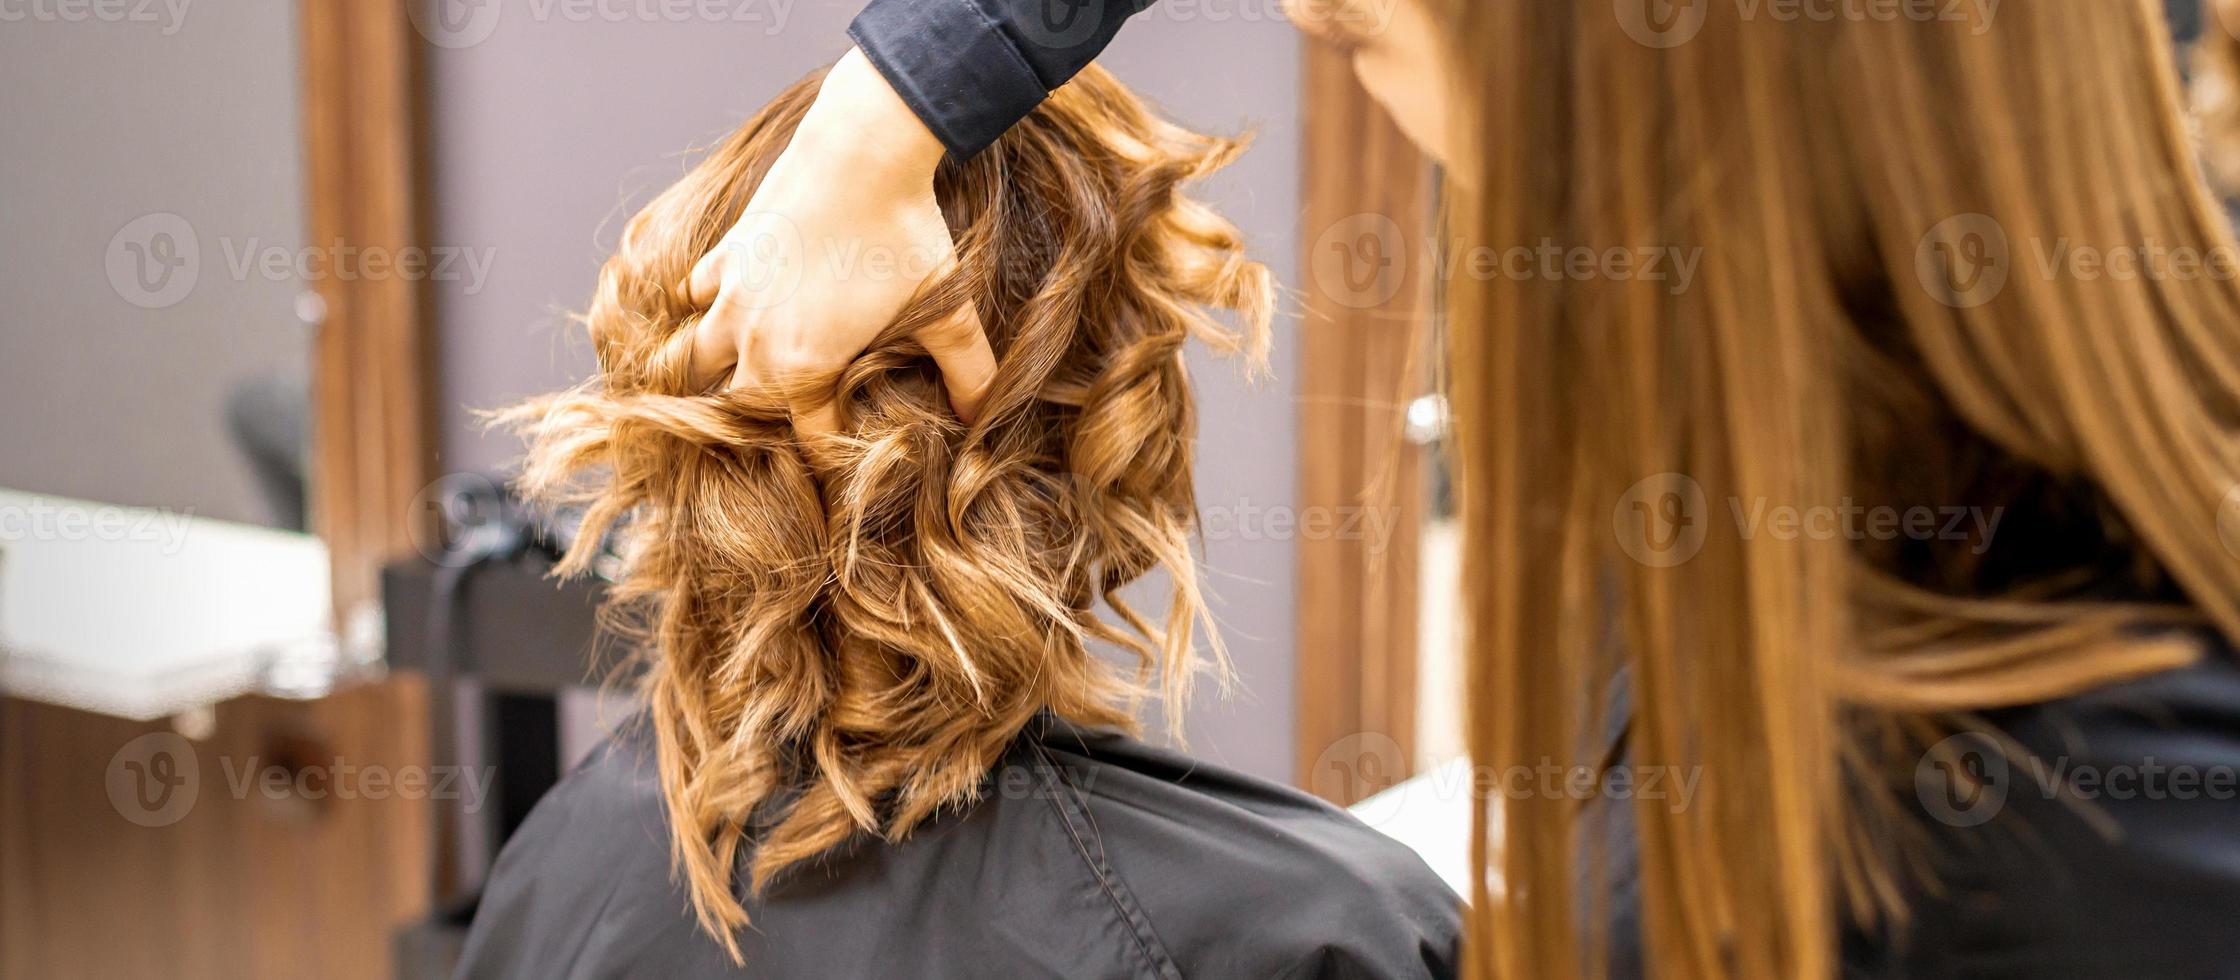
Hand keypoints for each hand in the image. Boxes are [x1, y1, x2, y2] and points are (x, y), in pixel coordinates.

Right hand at [681, 48, 995, 434]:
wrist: (861, 152)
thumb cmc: (905, 236)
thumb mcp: (949, 312)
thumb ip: (968, 370)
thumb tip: (983, 416)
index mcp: (804, 369)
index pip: (810, 439)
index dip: (834, 456)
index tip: (849, 457)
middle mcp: (754, 342)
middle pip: (742, 407)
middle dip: (763, 424)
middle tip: (792, 425)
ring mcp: (732, 296)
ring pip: (698, 357)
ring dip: (716, 372)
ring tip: (737, 379)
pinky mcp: (727, 252)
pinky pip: (696, 293)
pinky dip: (704, 305)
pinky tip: (726, 305)